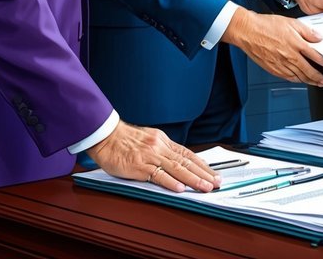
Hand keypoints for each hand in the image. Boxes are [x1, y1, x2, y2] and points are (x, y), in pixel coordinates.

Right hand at [86, 121, 219, 192]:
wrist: (105, 135)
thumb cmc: (124, 139)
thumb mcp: (149, 138)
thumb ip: (162, 149)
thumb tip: (177, 160)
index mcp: (164, 141)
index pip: (188, 155)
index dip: (203, 165)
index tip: (214, 173)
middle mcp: (160, 147)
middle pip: (186, 162)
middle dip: (204, 173)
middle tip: (217, 182)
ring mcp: (150, 156)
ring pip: (177, 168)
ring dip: (193, 179)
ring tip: (205, 187)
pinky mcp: (139, 166)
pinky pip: (157, 174)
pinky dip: (170, 182)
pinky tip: (180, 188)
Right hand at [222, 7, 322, 85]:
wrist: (247, 31)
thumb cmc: (266, 25)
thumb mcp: (291, 22)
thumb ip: (306, 31)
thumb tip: (318, 38)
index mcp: (296, 44)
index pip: (316, 56)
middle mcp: (289, 56)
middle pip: (308, 70)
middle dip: (318, 77)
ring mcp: (280, 64)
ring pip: (298, 76)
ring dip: (308, 81)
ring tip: (315, 83)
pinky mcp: (272, 68)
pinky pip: (287, 77)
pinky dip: (295, 80)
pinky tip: (299, 79)